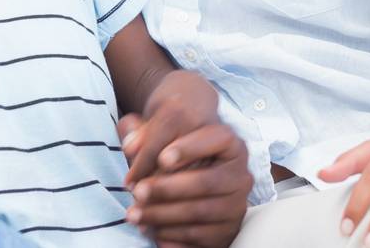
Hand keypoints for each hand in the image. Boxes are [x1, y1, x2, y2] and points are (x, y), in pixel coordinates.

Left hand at [119, 72, 250, 247]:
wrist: (193, 172)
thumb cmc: (173, 148)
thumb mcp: (161, 132)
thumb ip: (144, 134)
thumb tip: (130, 145)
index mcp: (228, 141)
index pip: (216, 138)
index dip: (190, 149)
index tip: (162, 159)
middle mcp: (239, 173)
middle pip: (206, 183)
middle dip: (167, 189)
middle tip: (137, 191)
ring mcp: (237, 204)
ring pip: (201, 212)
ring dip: (164, 215)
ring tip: (135, 214)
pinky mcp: (229, 229)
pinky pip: (201, 237)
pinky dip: (174, 236)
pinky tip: (152, 231)